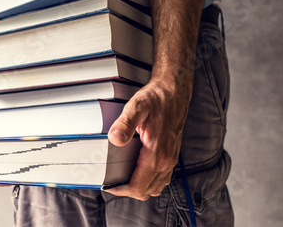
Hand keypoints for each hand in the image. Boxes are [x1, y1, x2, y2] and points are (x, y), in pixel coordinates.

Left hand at [105, 76, 191, 199]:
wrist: (175, 92)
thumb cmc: (156, 98)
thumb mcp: (137, 106)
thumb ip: (125, 123)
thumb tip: (115, 139)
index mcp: (157, 153)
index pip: (139, 186)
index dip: (121, 190)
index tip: (108, 185)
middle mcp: (167, 160)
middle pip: (146, 191)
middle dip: (127, 191)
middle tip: (111, 182)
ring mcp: (171, 159)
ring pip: (155, 188)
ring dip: (139, 188)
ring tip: (122, 179)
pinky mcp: (171, 156)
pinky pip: (161, 179)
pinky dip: (149, 182)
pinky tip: (137, 172)